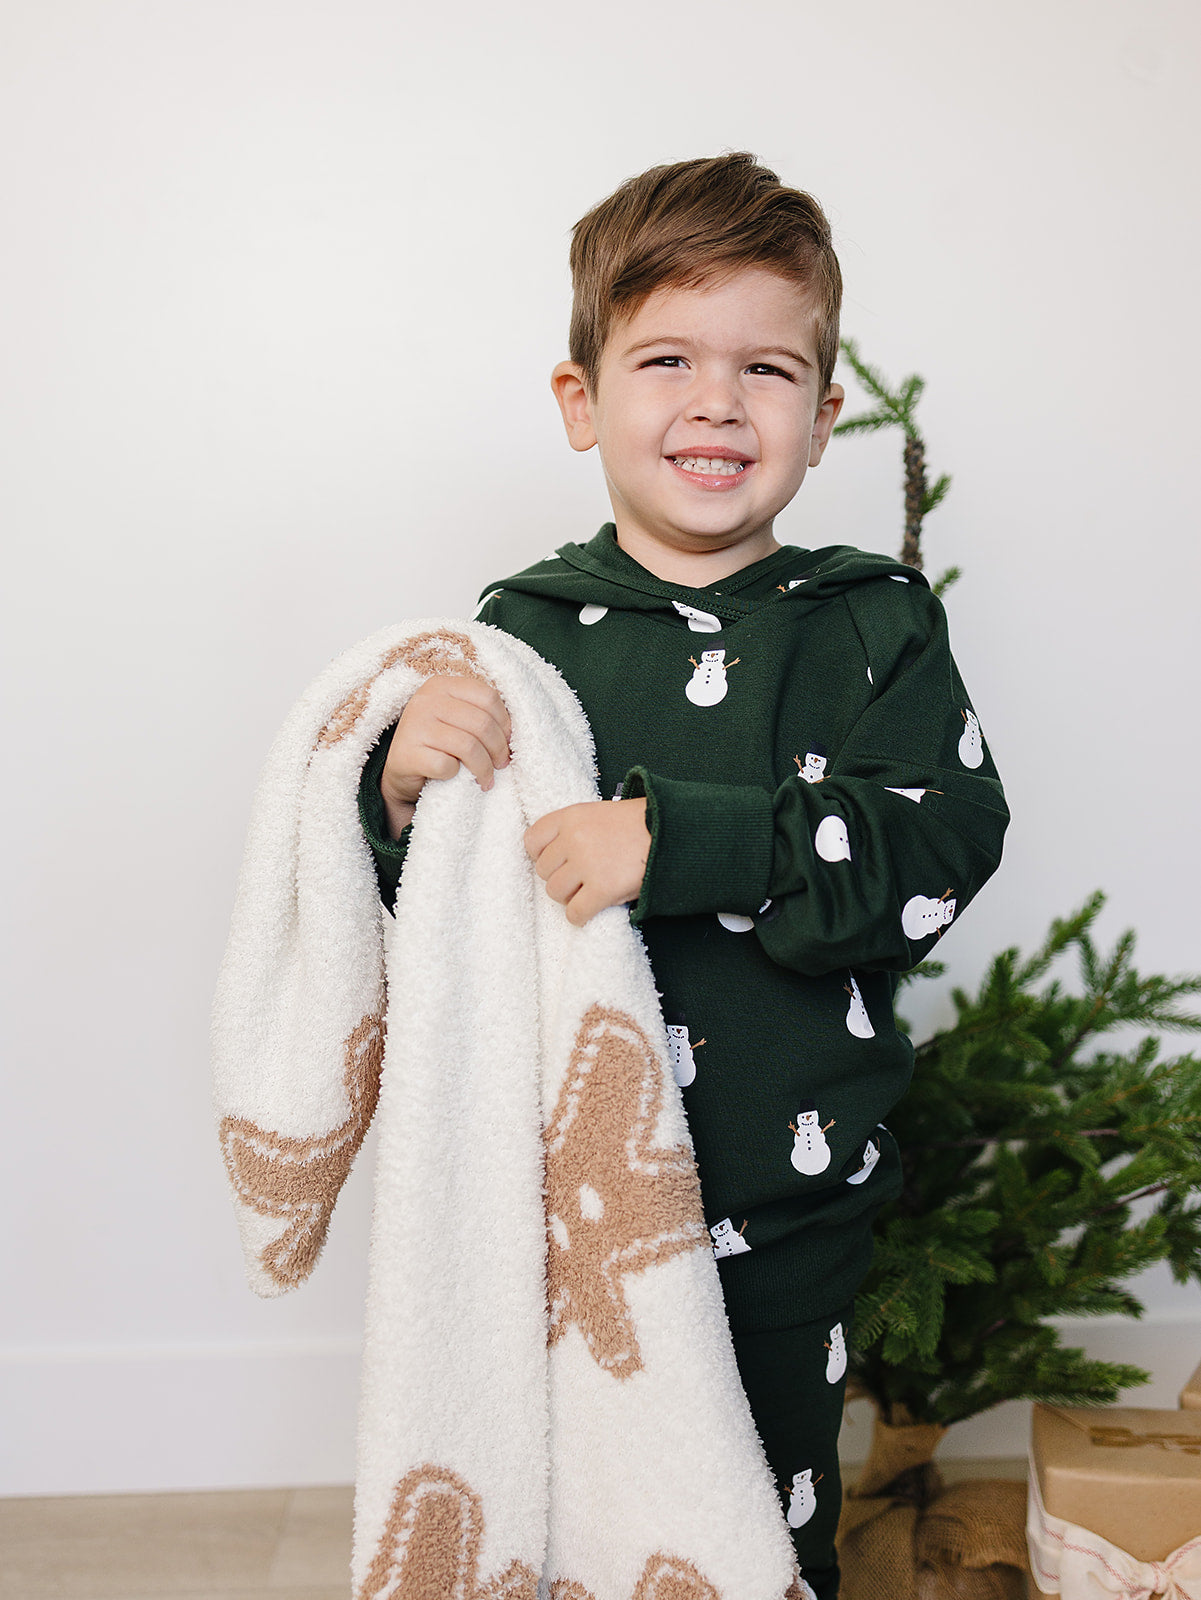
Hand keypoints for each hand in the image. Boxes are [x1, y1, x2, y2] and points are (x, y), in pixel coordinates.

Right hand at [380, 675, 511, 838]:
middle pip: (481, 723)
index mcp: (441, 685)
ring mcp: (414, 726)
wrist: (401, 770)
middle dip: (498, 749)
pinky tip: (456, 777)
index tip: (509, 742)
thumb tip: (513, 733)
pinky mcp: (407, 754)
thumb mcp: (456, 719)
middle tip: (501, 765)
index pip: (488, 697)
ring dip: (484, 768)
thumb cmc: (437, 744)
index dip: (506, 723)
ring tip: (486, 778)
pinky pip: (447, 766)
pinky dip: (457, 775)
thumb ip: (480, 714)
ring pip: (468, 747)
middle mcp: (425, 700)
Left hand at [524, 799, 649, 925]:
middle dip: (560, 877)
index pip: (532, 840)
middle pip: (544, 870)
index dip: (541, 855)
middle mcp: (574, 839)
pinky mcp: (603, 889)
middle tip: (580, 879)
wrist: (672, 832)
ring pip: (555, 893)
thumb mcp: (600, 814)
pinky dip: (580, 916)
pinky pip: (575, 912)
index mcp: (571, 817)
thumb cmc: (639, 824)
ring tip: (587, 892)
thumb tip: (556, 856)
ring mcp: (587, 864)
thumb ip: (575, 830)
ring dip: (569, 897)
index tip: (556, 861)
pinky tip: (590, 910)